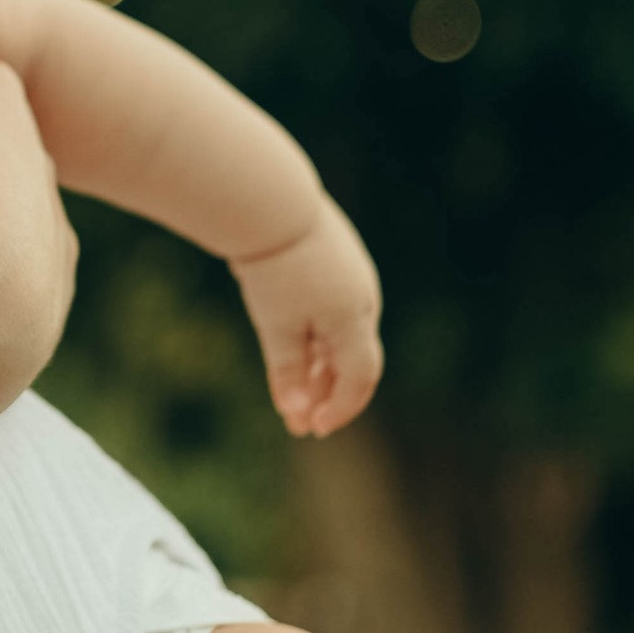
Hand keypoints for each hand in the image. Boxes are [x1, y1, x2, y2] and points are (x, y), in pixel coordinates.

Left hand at [231, 196, 381, 435]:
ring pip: (341, 336)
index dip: (340, 409)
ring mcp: (352, 278)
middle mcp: (364, 300)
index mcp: (356, 319)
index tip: (312, 430)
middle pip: (353, 361)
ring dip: (319, 368)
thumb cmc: (274, 268)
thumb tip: (296, 415)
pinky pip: (332, 311)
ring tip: (291, 393)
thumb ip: (288, 373)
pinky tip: (292, 351)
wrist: (269, 203)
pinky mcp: (337, 262)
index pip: (360, 379)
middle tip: (299, 420)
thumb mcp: (277, 327)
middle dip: (327, 393)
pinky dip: (315, 338)